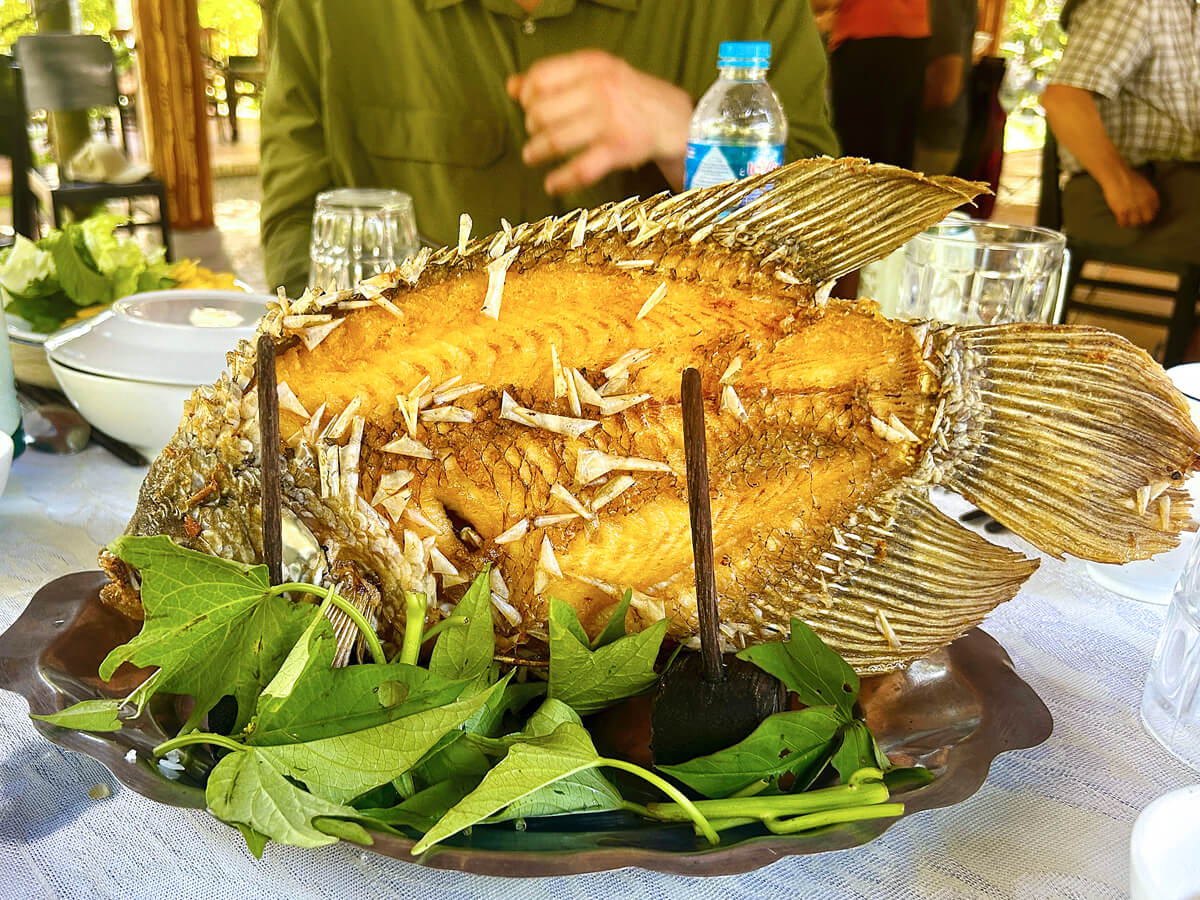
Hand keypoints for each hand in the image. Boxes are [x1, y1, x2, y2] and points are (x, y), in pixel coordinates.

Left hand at [506, 50, 692, 194]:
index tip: (528, 106)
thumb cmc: (626, 96)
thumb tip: (511, 86)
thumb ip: (554, 78)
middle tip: (535, 133)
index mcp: (592, 65)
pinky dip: (561, 181)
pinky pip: (581, 169)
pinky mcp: (619, 149)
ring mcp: (610, 120)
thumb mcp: (595, 75)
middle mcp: (600, 89)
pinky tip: (552, 185)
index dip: (527, 95)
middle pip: (541, 111)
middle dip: (532, 126)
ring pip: (555, 140)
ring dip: (537, 152)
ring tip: (532, 156)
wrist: (674, 118)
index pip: (540, 78)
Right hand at [1099, 166, 1159, 228]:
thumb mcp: (1145, 185)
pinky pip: (1123, 223)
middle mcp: (1145, 204)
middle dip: (1142, 219)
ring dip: (1131, 221)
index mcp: (1152, 197)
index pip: (1154, 211)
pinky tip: (1120, 218)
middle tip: (1135, 217)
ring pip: (1135, 223)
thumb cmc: (1129, 178)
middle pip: (1147, 219)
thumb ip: (1147, 195)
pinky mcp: (1121, 211)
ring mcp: (1133, 208)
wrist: (1116, 176)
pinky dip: (1122, 222)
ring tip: (1127, 218)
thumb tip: (1145, 204)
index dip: (1148, 212)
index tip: (1142, 213)